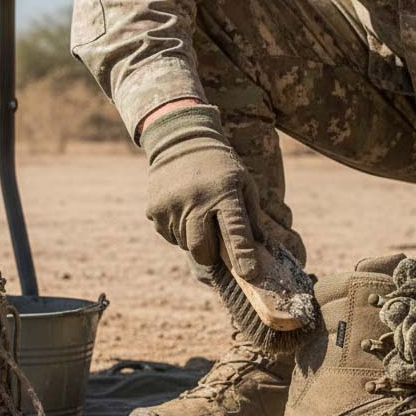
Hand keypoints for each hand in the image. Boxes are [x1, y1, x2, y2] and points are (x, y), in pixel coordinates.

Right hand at [141, 104, 264, 279]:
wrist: (181, 141)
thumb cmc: (220, 167)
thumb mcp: (243, 183)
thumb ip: (251, 216)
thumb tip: (261, 249)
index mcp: (224, 193)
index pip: (235, 231)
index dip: (243, 255)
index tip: (250, 275)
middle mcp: (196, 200)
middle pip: (202, 248)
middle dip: (210, 256)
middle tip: (215, 249)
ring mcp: (172, 205)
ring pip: (184, 244)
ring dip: (193, 241)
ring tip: (197, 216)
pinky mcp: (154, 209)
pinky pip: (168, 235)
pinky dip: (177, 232)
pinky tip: (182, 210)